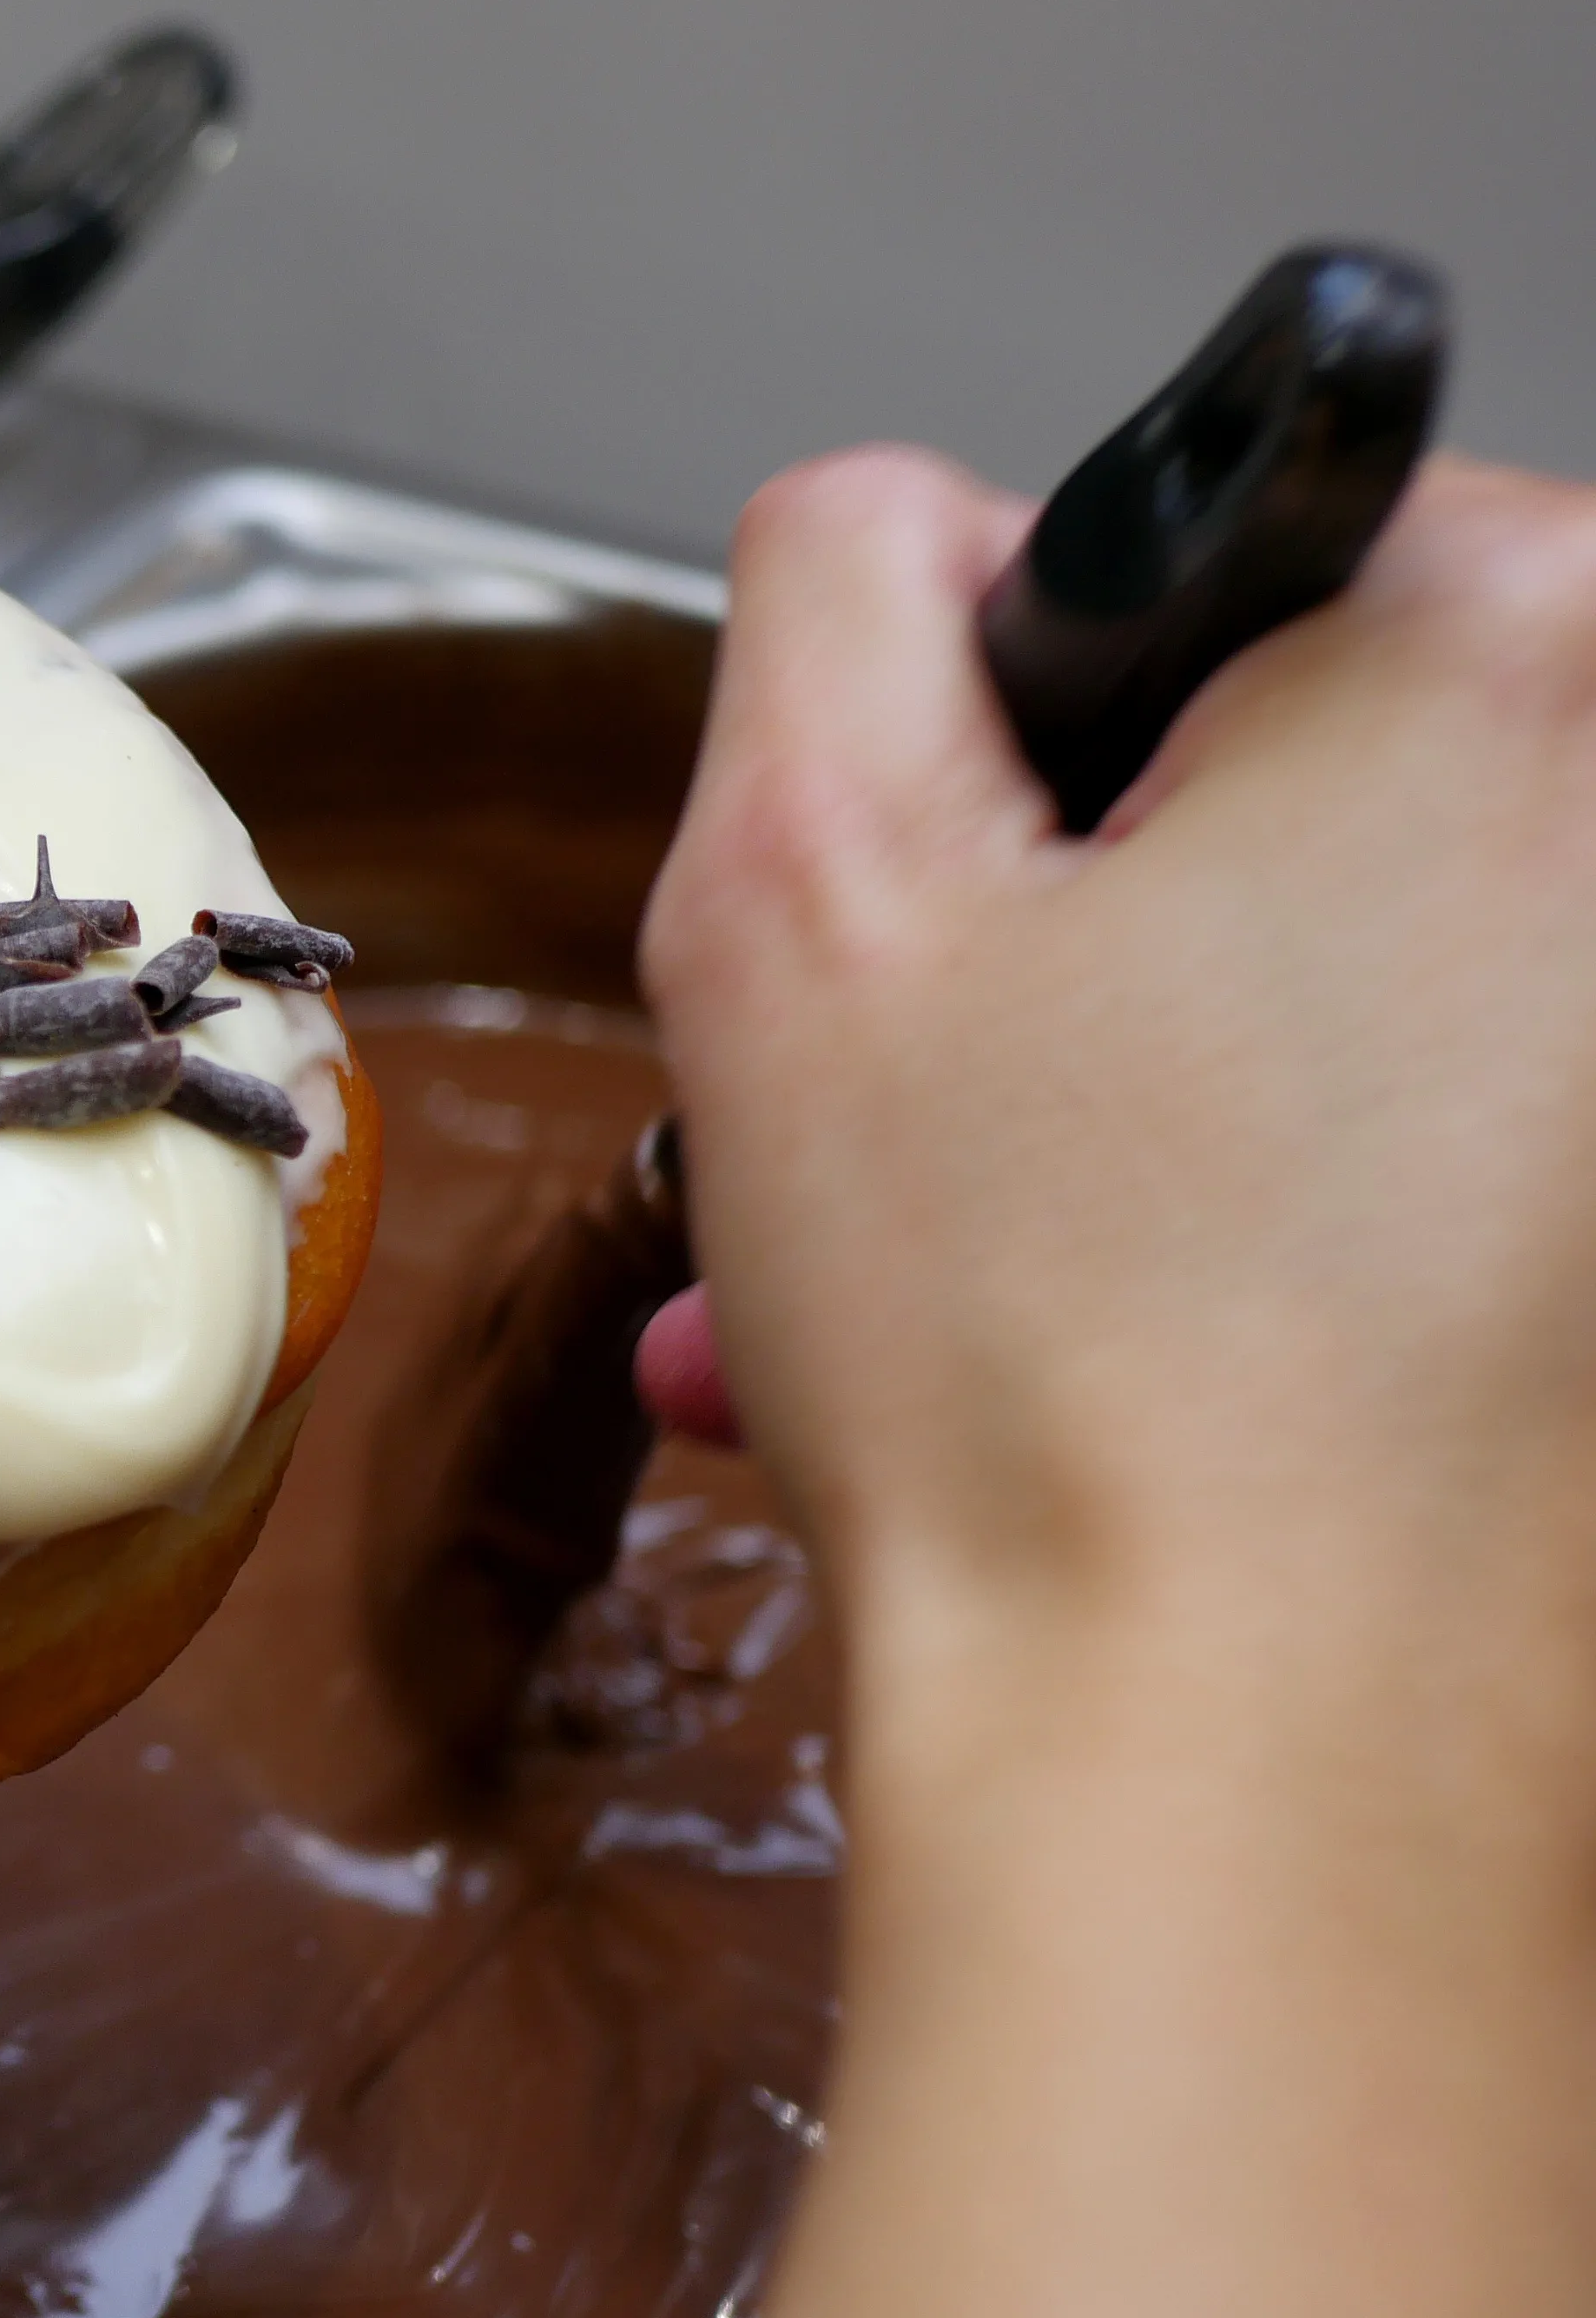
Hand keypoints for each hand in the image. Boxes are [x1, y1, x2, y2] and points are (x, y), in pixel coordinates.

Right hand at [611, 450, 1595, 2317]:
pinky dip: (1241, 1243)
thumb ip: (834, 594)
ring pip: (1339, 1015)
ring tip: (929, 1301)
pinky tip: (1068, 1373)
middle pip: (1292, 801)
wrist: (1250, 1781)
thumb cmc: (1060, 1359)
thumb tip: (906, 536)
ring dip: (1105, 1126)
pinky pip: (1419, 1177)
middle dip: (1049, 960)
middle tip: (899, 1127)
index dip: (1010, 734)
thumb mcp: (798, 878)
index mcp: (1518, 669)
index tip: (941, 913)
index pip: (1217, 554)